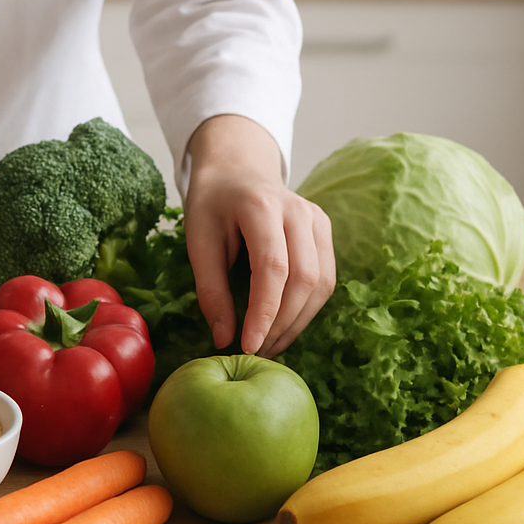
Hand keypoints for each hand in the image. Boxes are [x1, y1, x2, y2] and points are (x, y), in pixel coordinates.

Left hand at [182, 115, 334, 356]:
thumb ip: (210, 289)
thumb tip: (224, 339)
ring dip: (297, 322)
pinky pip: (326, 278)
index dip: (263, 312)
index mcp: (261, 206)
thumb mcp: (198, 240)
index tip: (247, 346)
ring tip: (269, 346)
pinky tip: (284, 327)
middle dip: (281, 323)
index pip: (273, 268)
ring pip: (321, 283)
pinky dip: (307, 309)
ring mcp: (317, 219)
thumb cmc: (212, 204)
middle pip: (303, 278)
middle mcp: (298, 210)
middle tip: (256, 353)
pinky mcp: (325, 230)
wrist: (236, 170)